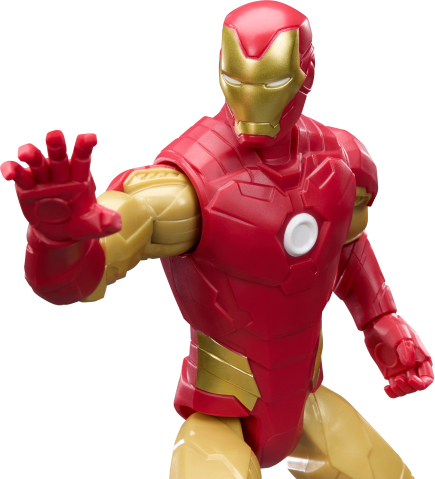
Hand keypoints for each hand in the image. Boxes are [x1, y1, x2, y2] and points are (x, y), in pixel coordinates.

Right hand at [1, 130, 120, 241]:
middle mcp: (61, 173)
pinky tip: (9, 173)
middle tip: (55, 135)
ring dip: (31, 154)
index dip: (85, 147)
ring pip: (37, 161)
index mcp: (80, 177)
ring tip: (26, 154)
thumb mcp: (95, 225)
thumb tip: (117, 223)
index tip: (91, 137)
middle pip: (58, 155)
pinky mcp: (27, 186)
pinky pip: (19, 175)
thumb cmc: (80, 223)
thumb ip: (106, 222)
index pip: (83, 159)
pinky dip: (12, 170)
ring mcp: (43, 178)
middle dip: (56, 145)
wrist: (60, 234)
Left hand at [364, 313, 432, 397]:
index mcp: (421, 357)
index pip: (427, 377)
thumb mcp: (401, 335)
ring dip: (401, 391)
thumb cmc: (392, 325)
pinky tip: (386, 388)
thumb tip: (409, 364)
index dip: (422, 383)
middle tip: (398, 379)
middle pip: (416, 386)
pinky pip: (393, 386)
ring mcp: (401, 369)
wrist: (375, 323)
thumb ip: (406, 349)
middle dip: (409, 387)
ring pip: (406, 388)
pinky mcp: (389, 371)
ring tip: (392, 384)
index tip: (411, 380)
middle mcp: (413, 365)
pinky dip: (392, 392)